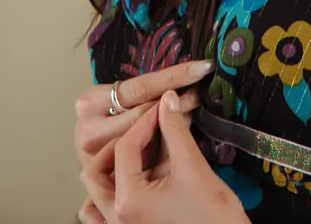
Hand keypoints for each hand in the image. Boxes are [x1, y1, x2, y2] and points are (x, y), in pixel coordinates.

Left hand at [80, 90, 249, 223]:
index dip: (144, 121)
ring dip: (113, 166)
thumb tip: (168, 99)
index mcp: (128, 201)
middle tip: (147, 128)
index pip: (124, 148)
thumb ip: (175, 129)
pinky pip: (103, 211)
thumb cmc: (212, 215)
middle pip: (98, 169)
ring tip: (141, 150)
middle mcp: (117, 216)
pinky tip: (134, 177)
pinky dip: (112, 191)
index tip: (161, 106)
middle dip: (121, 142)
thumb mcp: (192, 166)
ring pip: (98, 189)